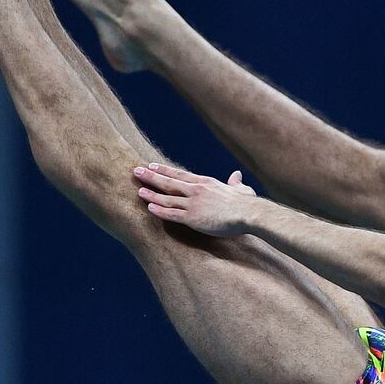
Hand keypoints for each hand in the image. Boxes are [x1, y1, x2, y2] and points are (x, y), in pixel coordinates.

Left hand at [133, 163, 255, 236]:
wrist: (248, 213)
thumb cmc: (247, 203)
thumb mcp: (241, 189)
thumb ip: (235, 183)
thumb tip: (237, 175)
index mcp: (206, 182)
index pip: (180, 174)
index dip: (165, 170)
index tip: (153, 165)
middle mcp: (196, 190)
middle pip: (169, 182)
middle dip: (151, 176)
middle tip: (136, 171)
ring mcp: (193, 203)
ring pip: (167, 197)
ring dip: (151, 194)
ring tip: (138, 190)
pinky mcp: (193, 218)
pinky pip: (172, 214)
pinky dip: (160, 210)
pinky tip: (149, 208)